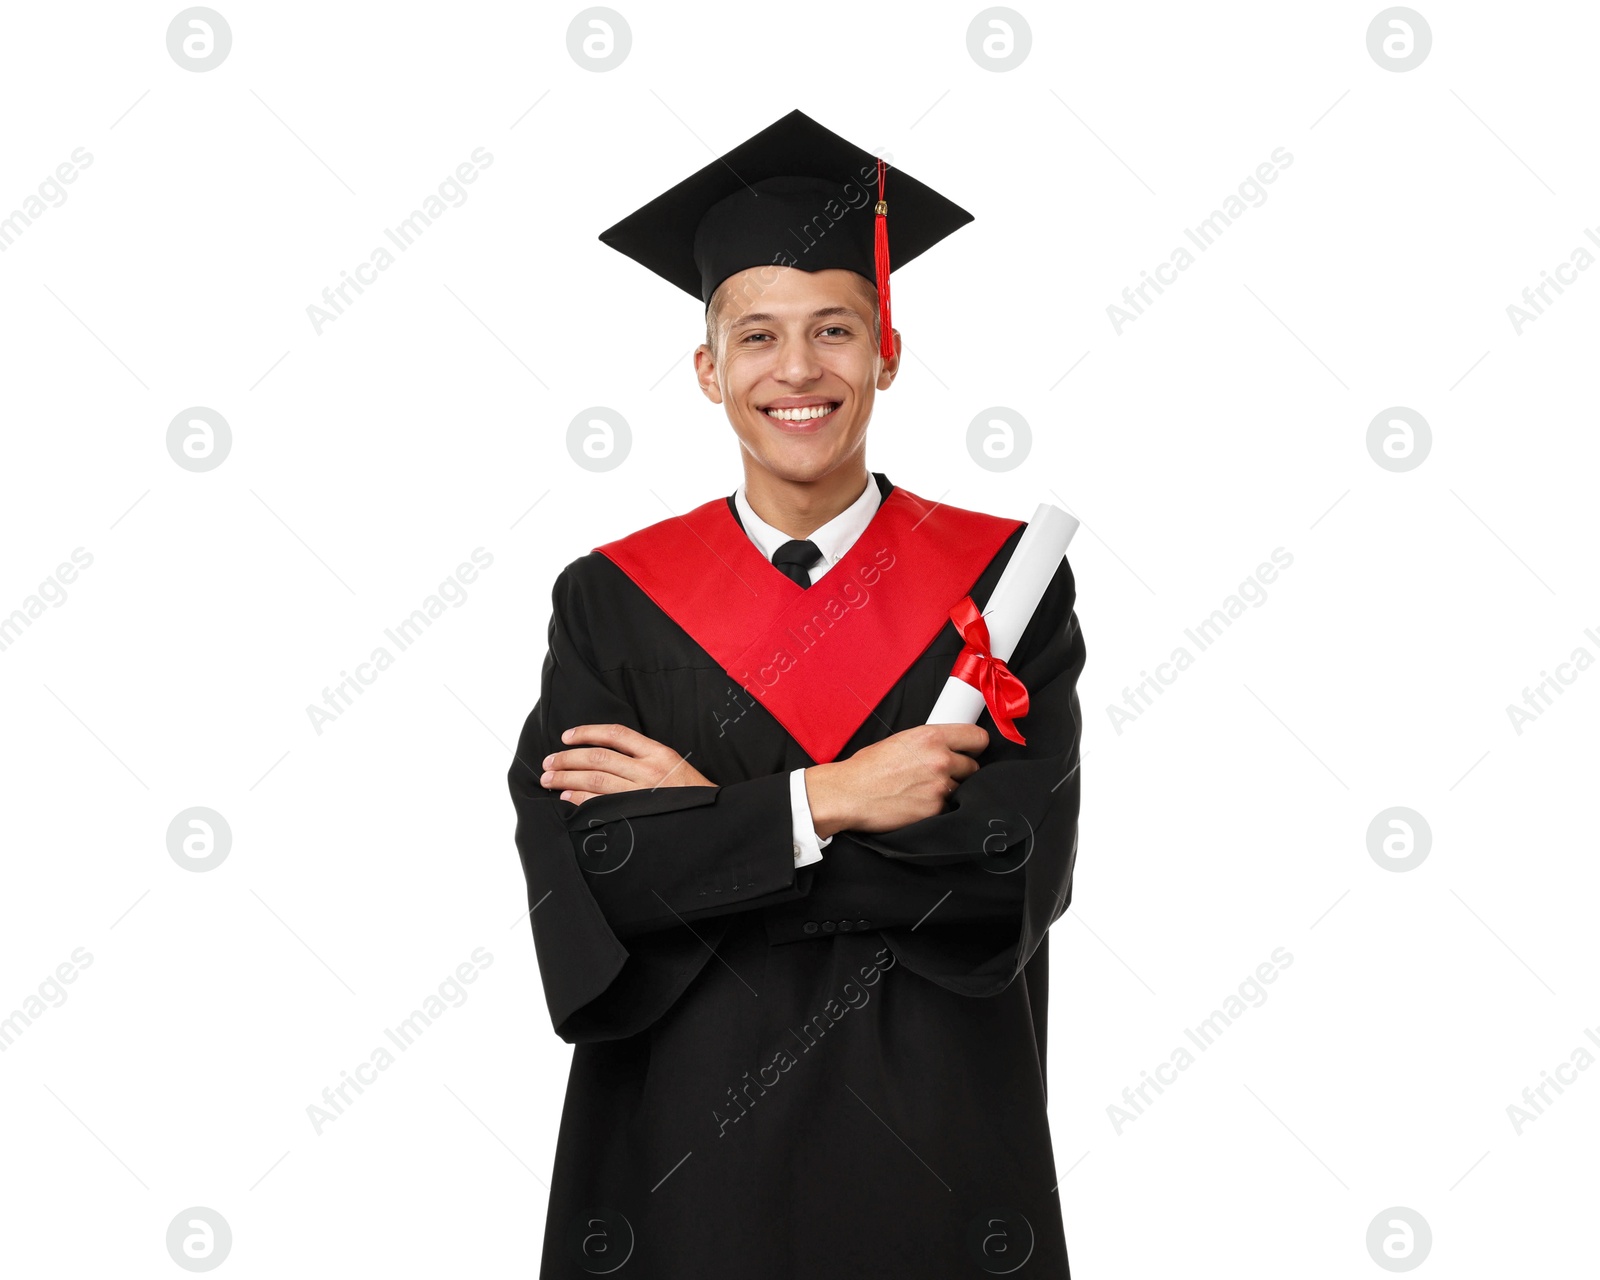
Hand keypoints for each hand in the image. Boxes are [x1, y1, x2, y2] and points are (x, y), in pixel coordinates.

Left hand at [539, 723, 714, 803]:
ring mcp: (642, 793)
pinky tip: (566, 799)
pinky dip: (580, 800)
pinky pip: (600, 805)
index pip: (616, 734)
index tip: (566, 736)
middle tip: (548, 761)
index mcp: (659, 753)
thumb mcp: (675, 766)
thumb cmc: (693, 796)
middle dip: (567, 758)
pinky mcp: (636, 814)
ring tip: (549, 779)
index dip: (587, 732)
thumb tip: (606, 757)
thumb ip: (646, 759)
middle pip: (598, 757)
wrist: (716, 820)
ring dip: (566, 778)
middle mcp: (649, 770)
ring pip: (594, 780)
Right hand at [803, 723, 988, 836]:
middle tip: (939, 775)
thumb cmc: (867, 768)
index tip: (972, 751)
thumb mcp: (900, 740)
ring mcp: (939, 787)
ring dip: (949, 791)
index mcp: (931, 736)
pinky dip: (937, 808)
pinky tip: (919, 804)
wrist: (849, 794)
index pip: (978, 737)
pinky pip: (948, 808)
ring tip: (924, 791)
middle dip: (960, 772)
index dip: (976, 746)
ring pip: (962, 789)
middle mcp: (940, 759)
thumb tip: (948, 747)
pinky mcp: (935, 810)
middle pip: (973, 767)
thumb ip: (929, 743)